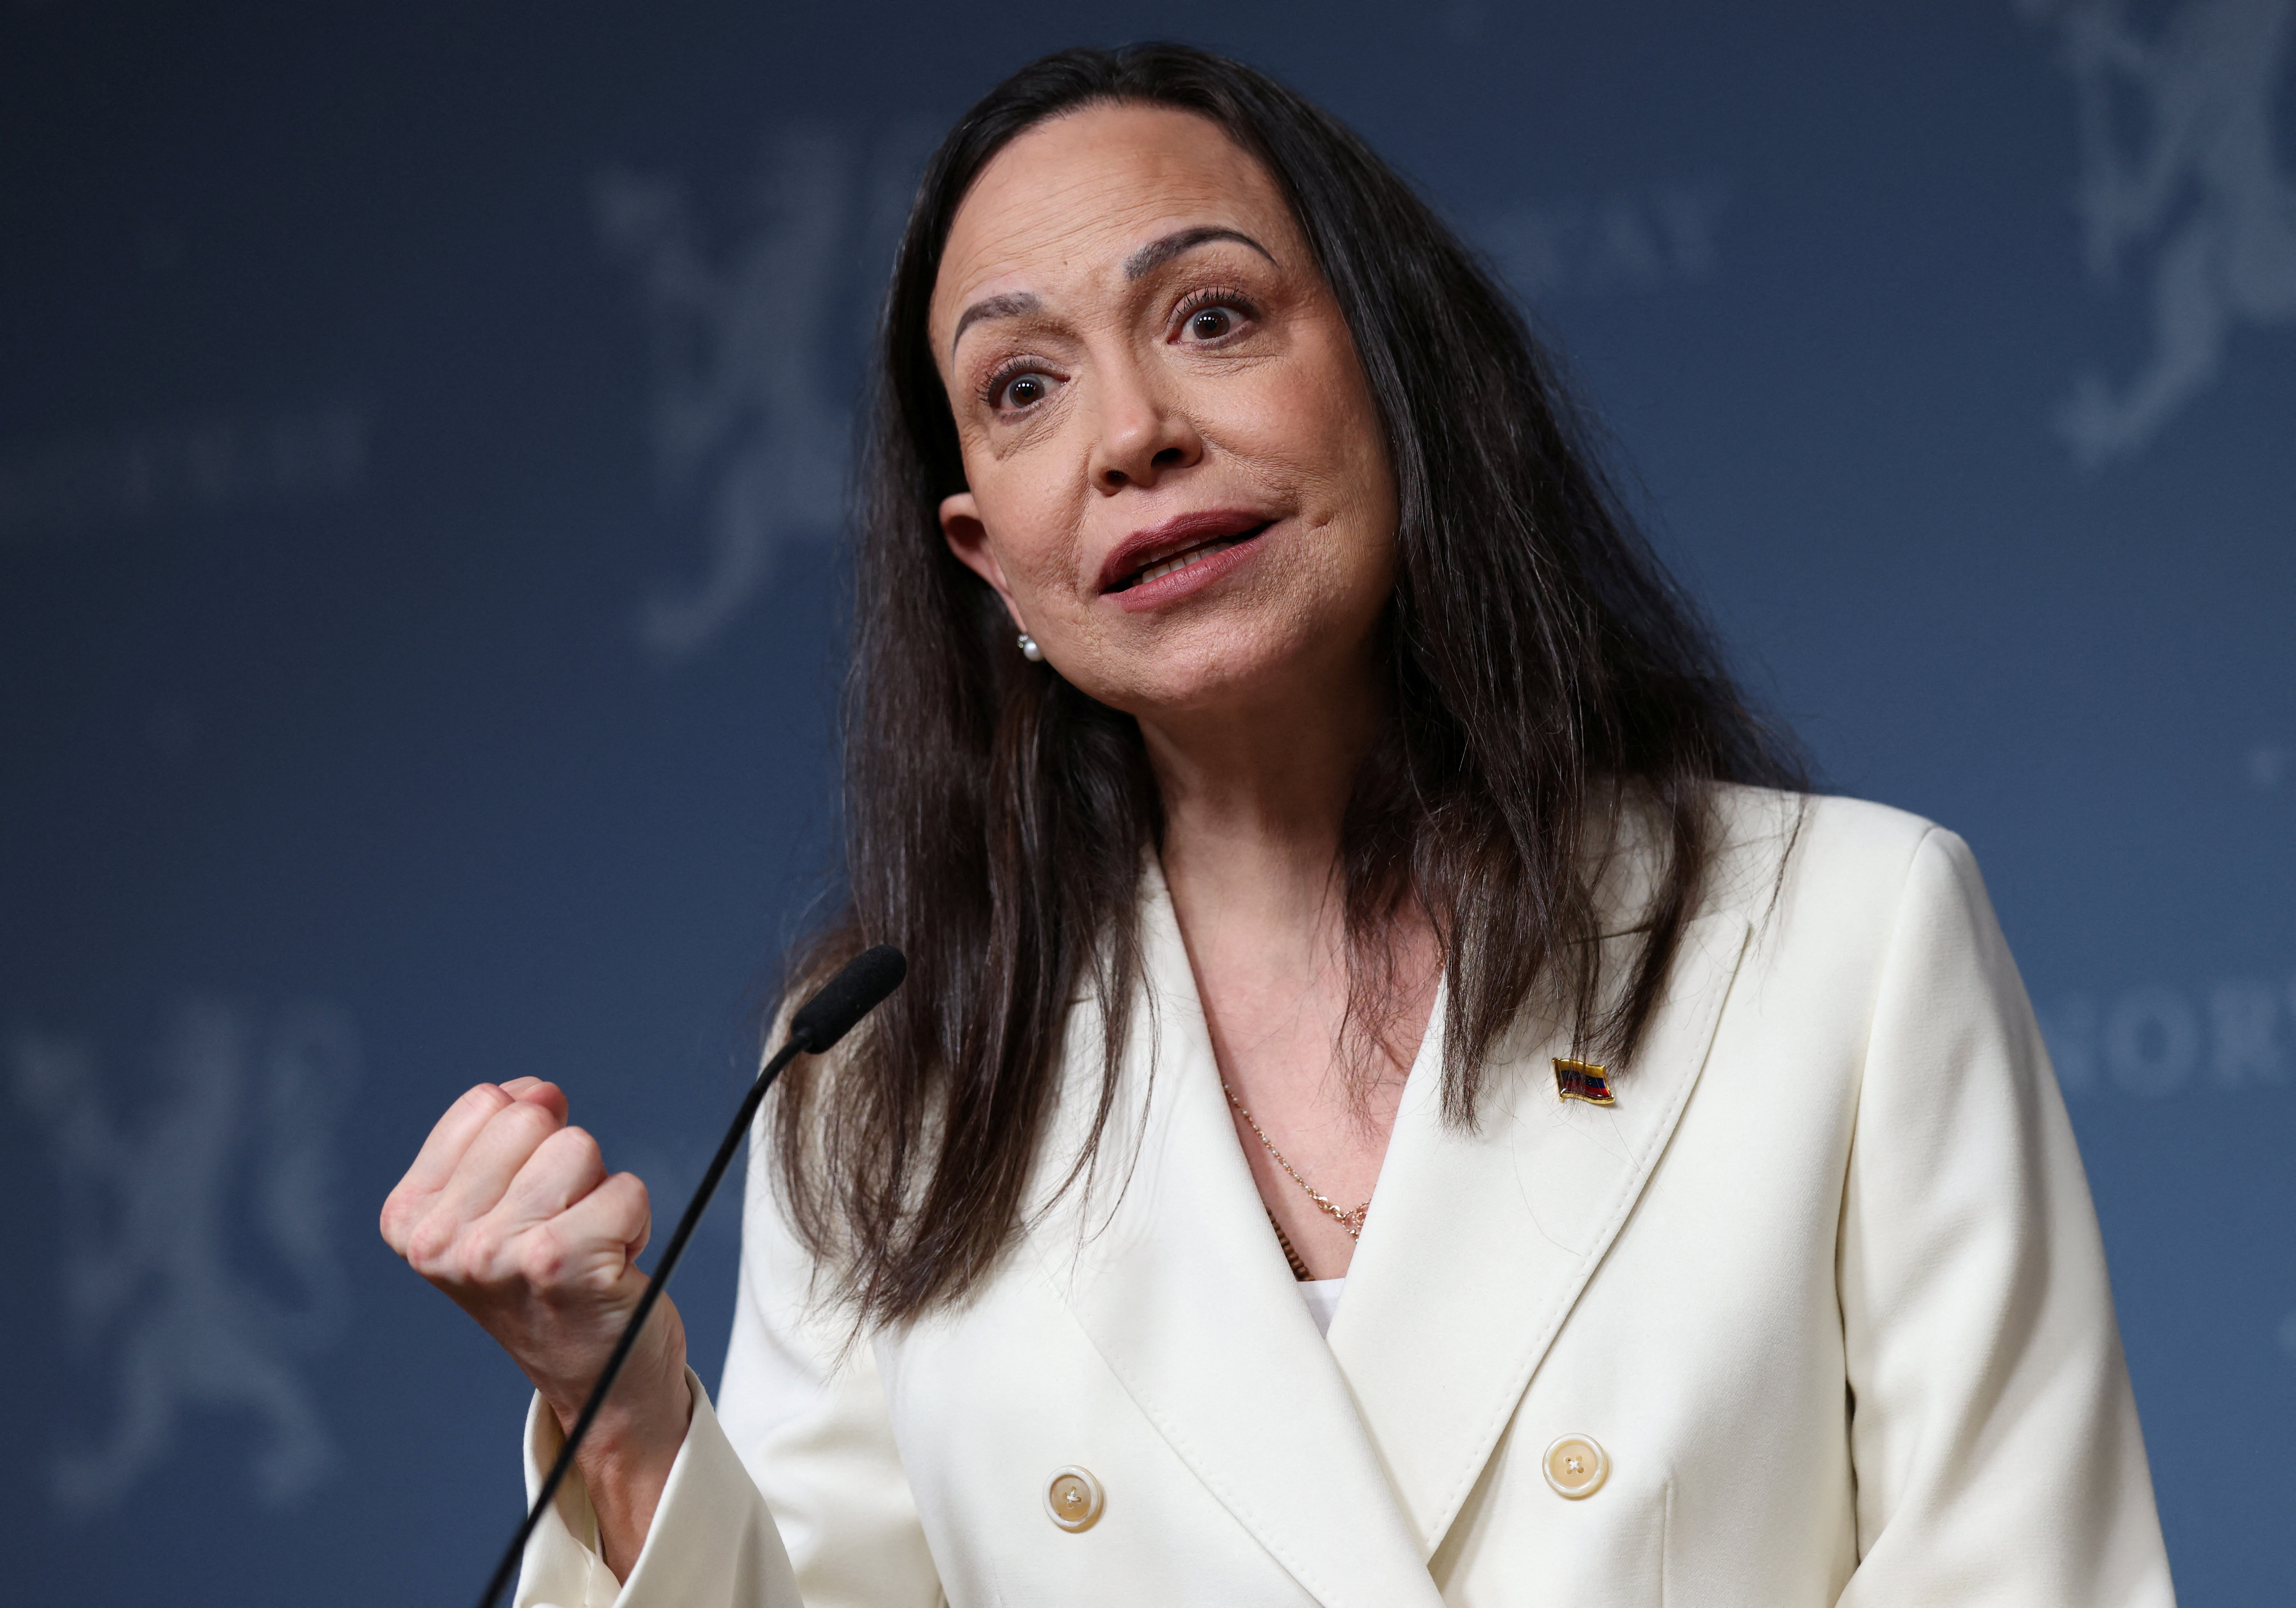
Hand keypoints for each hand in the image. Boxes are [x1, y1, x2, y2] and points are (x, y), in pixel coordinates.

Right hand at [381, 1077, 692, 1576]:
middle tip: (562, 1225)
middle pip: (534, 1118)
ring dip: (599, 1192)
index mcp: (411, 1218)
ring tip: (586, 1246)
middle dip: (565, 1161)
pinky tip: (612, 1267)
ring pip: (580, 1147)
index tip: (528, 1198)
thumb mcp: (497, 1206)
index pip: (489, 1102)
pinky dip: (634, 1220)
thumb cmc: (552, 1283)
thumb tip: (537, 1091)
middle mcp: (443, 1241)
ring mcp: (498, 1255)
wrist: (599, 1381)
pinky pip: (627, 1190)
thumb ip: (503, 1136)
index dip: (530, 1136)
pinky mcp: (563, 1267)